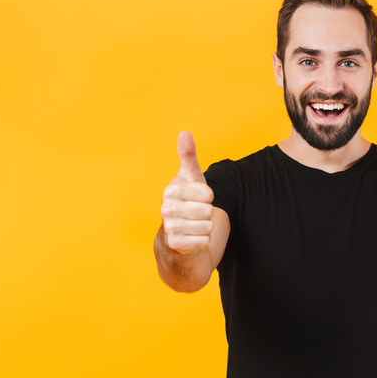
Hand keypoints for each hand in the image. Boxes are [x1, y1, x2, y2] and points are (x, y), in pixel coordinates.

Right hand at [160, 131, 214, 253]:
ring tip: (197, 225)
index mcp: (172, 190)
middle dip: (208, 213)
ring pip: (206, 227)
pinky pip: (202, 242)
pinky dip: (204, 241)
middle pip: (207, 211)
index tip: (201, 198)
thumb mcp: (192, 178)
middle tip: (198, 214)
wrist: (179, 234)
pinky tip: (194, 238)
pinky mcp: (174, 245)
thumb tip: (184, 132)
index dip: (210, 197)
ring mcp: (169, 227)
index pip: (207, 193)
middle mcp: (166, 208)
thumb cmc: (189, 202)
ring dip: (207, 228)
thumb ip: (188, 156)